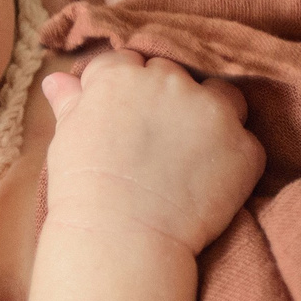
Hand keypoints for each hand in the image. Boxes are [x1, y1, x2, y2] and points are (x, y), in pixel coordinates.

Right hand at [41, 50, 263, 254]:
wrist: (122, 237)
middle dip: (167, 98)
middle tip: (156, 139)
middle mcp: (170, 81)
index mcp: (122, 74)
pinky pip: (244, 142)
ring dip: (211, 114)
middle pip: (174, 75)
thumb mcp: (67, 137)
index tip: (123, 119)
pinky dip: (232, 158)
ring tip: (193, 152)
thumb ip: (70, 101)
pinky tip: (210, 182)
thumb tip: (56, 81)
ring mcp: (212, 112)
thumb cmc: (84, 190)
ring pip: (221, 96)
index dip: (125, 89)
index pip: (129, 62)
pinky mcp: (243, 147)